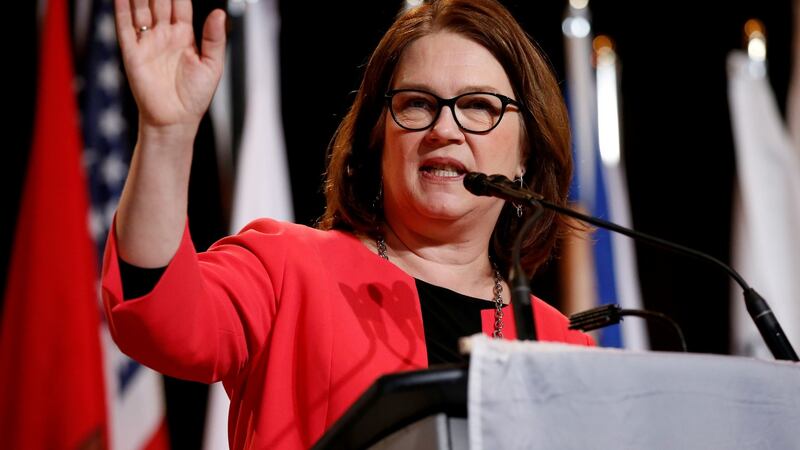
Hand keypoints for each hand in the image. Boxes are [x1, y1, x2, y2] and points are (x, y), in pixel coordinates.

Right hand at [114, 0, 225, 131]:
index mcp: (184, 36)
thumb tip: (218, 13)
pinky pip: (125, 27)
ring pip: (141, 10)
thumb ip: (214, 38)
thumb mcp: (212, 65)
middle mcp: (164, 35)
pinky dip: (122, 9)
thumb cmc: (196, 97)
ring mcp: (147, 43)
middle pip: (158, 2)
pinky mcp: (132, 53)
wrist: (175, 120)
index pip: (179, 4)